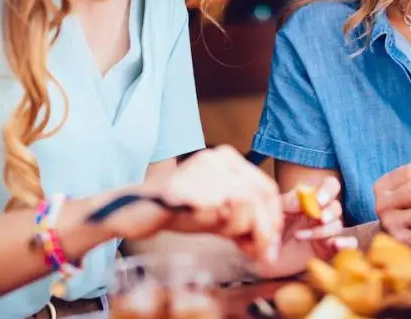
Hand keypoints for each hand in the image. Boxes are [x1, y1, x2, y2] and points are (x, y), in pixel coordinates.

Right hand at [108, 146, 283, 262]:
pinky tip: (207, 225)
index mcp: (228, 158)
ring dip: (240, 230)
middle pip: (260, 197)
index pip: (266, 189)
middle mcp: (218, 158)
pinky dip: (221, 226)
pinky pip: (220, 211)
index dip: (272, 220)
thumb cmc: (180, 211)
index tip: (268, 246)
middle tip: (256, 254)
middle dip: (263, 231)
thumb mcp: (220, 214)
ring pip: (245, 204)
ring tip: (225, 237)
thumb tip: (270, 248)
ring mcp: (203, 170)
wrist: (138, 209)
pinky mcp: (190, 187)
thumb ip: (246, 223)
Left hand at [251, 177, 355, 278]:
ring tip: (299, 236)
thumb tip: (307, 195)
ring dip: (322, 231)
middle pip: (336, 206)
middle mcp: (320, 214)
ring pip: (338, 225)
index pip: (330, 186)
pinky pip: (348, 244)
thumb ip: (289, 201)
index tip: (318, 201)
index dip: (328, 191)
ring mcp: (324, 233)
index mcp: (310, 200)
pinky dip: (347, 243)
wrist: (260, 257)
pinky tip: (336, 245)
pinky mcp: (327, 250)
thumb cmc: (266, 230)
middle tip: (318, 219)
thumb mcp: (274, 211)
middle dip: (329, 212)